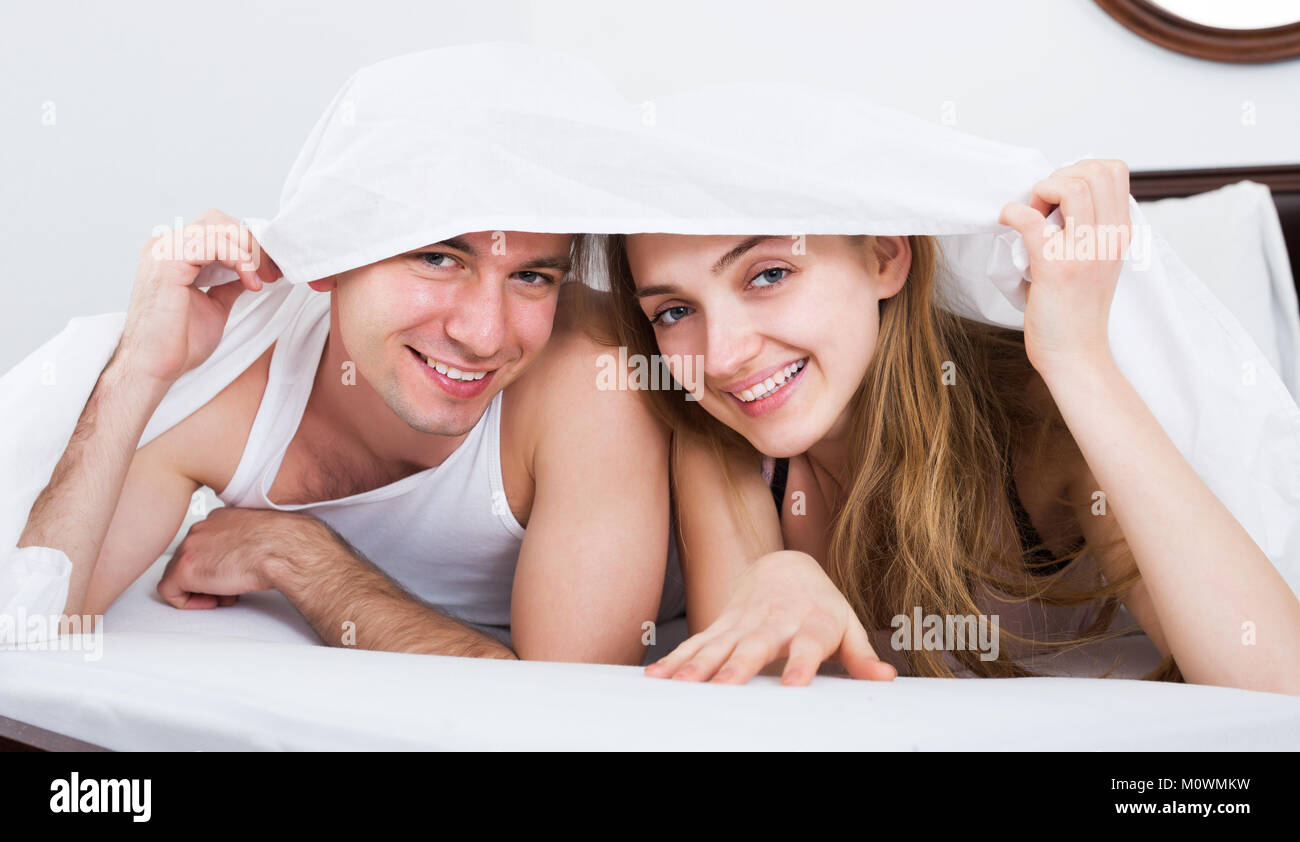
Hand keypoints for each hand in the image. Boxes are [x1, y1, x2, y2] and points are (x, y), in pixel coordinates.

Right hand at [120, 209, 281, 383]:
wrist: (156, 366)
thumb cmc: (179, 341)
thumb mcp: (216, 304)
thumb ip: (230, 281)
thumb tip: (252, 269)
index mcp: (174, 253)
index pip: (218, 228)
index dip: (250, 244)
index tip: (272, 269)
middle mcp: (165, 245)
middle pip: (219, 220)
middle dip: (253, 243)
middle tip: (272, 271)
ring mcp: (163, 250)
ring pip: (217, 226)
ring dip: (249, 250)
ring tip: (262, 277)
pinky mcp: (166, 261)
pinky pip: (211, 242)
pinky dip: (238, 257)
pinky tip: (250, 280)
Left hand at [157, 507, 318, 608]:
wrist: (284, 549)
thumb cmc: (284, 543)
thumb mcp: (265, 535)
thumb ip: (249, 541)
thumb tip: (253, 556)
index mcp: (220, 518)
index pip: (205, 544)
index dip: (219, 564)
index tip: (234, 573)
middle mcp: (201, 528)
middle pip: (191, 559)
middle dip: (209, 577)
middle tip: (231, 588)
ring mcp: (189, 547)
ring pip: (179, 574)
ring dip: (202, 589)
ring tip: (226, 595)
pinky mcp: (184, 569)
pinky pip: (170, 592)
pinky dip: (189, 602)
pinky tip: (214, 602)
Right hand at [645, 550, 896, 685]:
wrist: (783, 567)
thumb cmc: (820, 605)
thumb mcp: (846, 624)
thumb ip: (862, 654)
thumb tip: (886, 677)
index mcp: (810, 624)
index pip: (807, 646)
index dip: (801, 665)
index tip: (793, 686)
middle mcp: (774, 622)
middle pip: (754, 646)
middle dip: (738, 666)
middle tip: (724, 688)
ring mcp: (742, 623)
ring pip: (718, 645)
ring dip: (697, 665)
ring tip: (680, 685)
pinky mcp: (720, 626)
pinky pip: (695, 644)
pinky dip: (674, 660)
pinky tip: (655, 678)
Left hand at [998, 159, 1131, 376]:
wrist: (1076, 355)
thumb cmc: (1076, 312)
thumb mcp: (1096, 262)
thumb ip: (1088, 230)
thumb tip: (1056, 201)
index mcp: (1119, 233)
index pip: (1114, 170)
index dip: (1079, 171)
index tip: (1058, 199)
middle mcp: (1108, 238)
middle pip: (1095, 170)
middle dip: (1059, 177)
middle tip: (1041, 206)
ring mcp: (1084, 252)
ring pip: (1071, 186)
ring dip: (1040, 192)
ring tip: (1029, 216)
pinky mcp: (1055, 268)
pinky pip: (1032, 221)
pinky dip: (1013, 213)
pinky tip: (1007, 221)